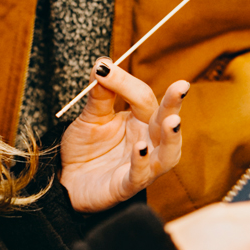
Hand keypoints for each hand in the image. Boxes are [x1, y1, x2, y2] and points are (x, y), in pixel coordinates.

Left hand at [60, 59, 188, 212]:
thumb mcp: (90, 117)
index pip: (143, 98)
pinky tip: (140, 149)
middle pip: (166, 122)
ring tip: (172, 122)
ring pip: (168, 155)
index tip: (104, 69)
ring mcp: (141, 166)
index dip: (125, 82)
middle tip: (181, 87)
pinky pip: (140, 176)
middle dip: (174, 105)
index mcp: (140, 121)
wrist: (67, 181)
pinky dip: (142, 163)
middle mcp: (148, 142)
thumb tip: (103, 63)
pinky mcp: (127, 186)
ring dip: (172, 138)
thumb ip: (99, 94)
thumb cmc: (86, 148)